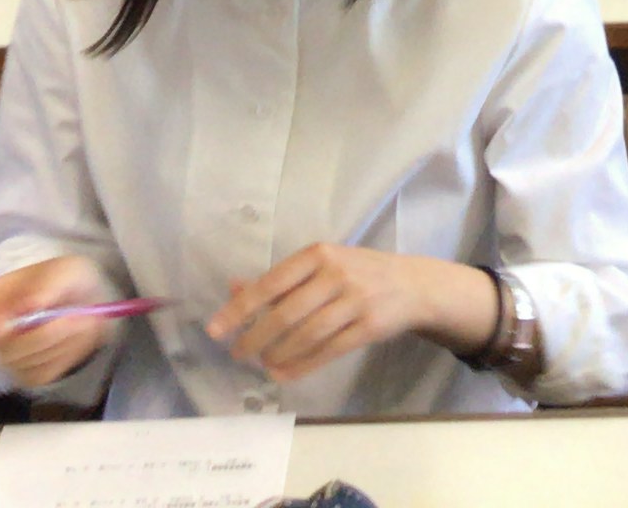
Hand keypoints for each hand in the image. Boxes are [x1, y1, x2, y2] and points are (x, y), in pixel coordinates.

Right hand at [0, 256, 121, 390]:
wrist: (87, 297)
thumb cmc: (66, 279)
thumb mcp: (64, 270)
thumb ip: (46, 285)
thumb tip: (27, 307)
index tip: (8, 320)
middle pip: (0, 350)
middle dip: (41, 335)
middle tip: (71, 317)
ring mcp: (10, 356)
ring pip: (23, 365)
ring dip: (58, 344)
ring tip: (77, 322)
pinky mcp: (29, 373)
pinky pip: (40, 375)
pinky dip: (63, 358)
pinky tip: (72, 340)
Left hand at [205, 245, 491, 384]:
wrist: (411, 284)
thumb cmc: (356, 272)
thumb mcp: (321, 264)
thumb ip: (279, 278)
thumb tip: (233, 288)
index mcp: (319, 253)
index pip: (271, 283)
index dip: (240, 308)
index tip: (215, 329)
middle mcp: (337, 273)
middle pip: (287, 313)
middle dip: (256, 338)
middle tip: (237, 354)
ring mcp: (356, 300)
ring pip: (307, 335)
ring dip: (279, 354)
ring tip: (263, 364)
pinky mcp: (369, 326)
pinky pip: (328, 351)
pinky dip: (302, 366)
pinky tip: (285, 373)